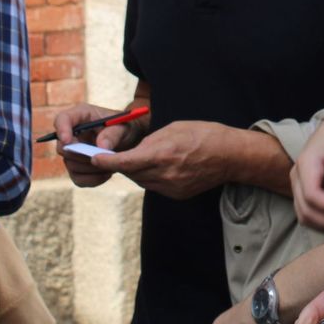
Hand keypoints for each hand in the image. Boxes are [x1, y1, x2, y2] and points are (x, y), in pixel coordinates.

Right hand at [52, 103, 137, 186]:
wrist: (130, 142)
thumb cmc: (125, 128)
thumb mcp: (124, 127)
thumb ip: (113, 134)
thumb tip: (101, 146)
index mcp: (81, 116)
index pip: (62, 119)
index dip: (61, 130)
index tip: (68, 141)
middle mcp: (73, 134)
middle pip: (62, 148)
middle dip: (81, 155)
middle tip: (102, 157)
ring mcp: (73, 152)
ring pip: (70, 165)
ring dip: (91, 168)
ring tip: (111, 164)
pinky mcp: (77, 168)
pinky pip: (78, 179)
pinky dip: (93, 179)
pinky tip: (107, 173)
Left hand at [97, 120, 234, 199]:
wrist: (230, 155)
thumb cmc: (202, 134)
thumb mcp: (172, 128)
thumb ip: (150, 142)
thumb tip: (134, 151)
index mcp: (162, 155)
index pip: (125, 162)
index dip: (106, 161)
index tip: (94, 158)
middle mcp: (165, 174)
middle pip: (131, 173)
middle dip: (121, 163)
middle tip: (114, 153)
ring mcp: (171, 187)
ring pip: (141, 181)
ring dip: (135, 170)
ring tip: (143, 157)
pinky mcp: (177, 194)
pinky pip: (154, 186)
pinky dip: (150, 177)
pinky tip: (158, 166)